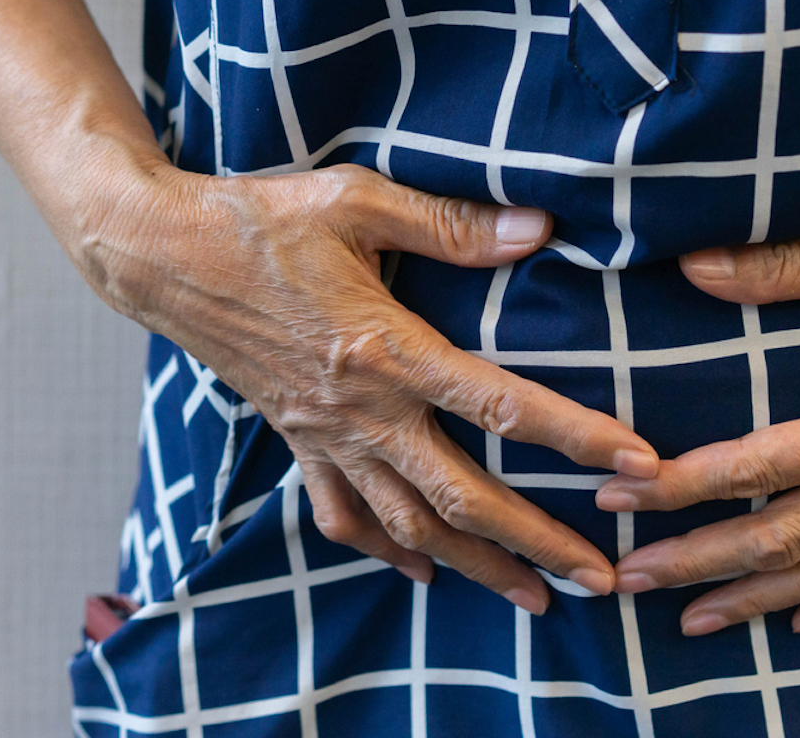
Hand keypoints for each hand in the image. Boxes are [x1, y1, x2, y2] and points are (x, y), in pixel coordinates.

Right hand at [97, 162, 658, 613]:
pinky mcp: (297, 440)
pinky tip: (421, 570)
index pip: (500, 406)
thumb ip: (451, 226)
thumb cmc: (261, 220)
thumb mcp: (357, 201)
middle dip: (537, 543)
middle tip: (599, 579)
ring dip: (475, 566)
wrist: (162, 256)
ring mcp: (326, 434)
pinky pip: (341, 515)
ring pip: (409, 523)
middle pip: (463, 496)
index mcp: (386, 348)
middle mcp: (361, 409)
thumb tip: (538, 230)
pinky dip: (382, 549)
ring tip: (533, 598)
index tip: (637, 465)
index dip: (576, 437)